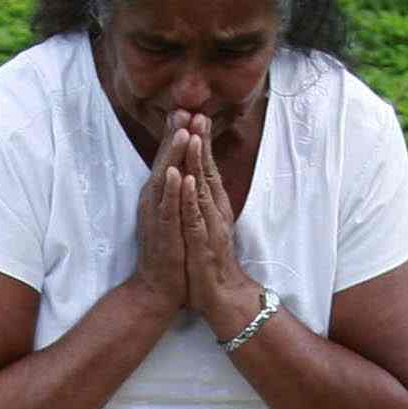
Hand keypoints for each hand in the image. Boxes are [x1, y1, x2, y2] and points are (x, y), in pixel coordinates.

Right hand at [130, 118, 192, 329]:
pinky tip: (176, 174)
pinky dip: (172, 191)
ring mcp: (156, 216)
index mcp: (159, 195)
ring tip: (182, 132)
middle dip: (174, 136)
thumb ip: (175, 192)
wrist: (158, 287)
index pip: (168, 159)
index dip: (176, 135)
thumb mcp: (172, 215)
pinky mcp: (162, 233)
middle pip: (164, 162)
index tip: (186, 111)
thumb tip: (182, 169)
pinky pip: (166, 208)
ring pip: (164, 180)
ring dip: (173, 156)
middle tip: (184, 109)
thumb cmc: (168, 251)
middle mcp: (154, 201)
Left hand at [174, 118, 258, 338]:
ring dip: (199, 162)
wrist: (219, 295)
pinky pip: (196, 217)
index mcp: (212, 205)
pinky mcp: (203, 242)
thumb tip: (197, 181)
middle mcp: (214, 211)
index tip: (196, 116)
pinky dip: (192, 198)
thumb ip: (202, 203)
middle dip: (203, 142)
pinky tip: (188, 181)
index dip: (201, 143)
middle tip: (199, 113)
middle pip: (208, 171)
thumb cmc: (208, 260)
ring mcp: (210, 225)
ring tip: (194, 136)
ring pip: (204, 188)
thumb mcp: (204, 225)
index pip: (206, 168)